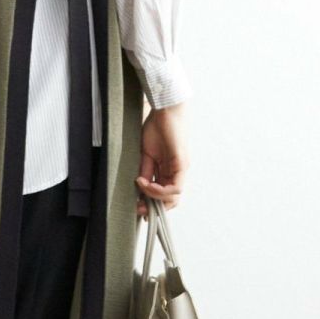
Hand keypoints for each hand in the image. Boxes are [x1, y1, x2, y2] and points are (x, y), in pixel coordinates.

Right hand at [136, 101, 187, 218]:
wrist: (164, 110)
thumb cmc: (156, 128)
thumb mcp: (145, 155)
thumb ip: (145, 172)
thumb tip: (139, 187)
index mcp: (168, 171)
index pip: (164, 195)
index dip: (152, 204)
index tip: (137, 207)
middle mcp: (177, 173)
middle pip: (171, 201)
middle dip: (154, 207)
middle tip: (139, 207)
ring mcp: (181, 170)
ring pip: (174, 197)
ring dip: (155, 197)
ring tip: (141, 187)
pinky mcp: (182, 164)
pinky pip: (175, 187)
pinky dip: (159, 190)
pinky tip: (145, 182)